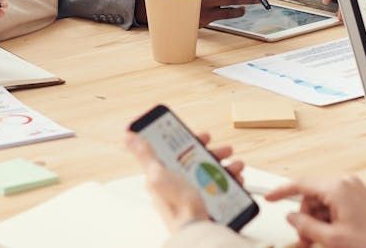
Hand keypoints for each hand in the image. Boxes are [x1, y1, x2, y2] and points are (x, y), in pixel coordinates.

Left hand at [124, 131, 244, 232]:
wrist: (196, 229)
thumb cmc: (176, 206)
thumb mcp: (157, 175)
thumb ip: (145, 155)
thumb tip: (128, 137)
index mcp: (163, 174)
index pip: (175, 150)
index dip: (189, 140)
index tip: (202, 136)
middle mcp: (178, 183)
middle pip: (197, 160)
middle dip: (213, 153)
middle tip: (224, 149)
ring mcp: (193, 192)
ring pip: (211, 173)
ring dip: (225, 166)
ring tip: (235, 165)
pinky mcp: (206, 202)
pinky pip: (220, 188)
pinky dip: (231, 182)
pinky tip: (237, 179)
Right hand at [271, 176, 365, 247]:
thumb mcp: (332, 238)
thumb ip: (306, 226)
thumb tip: (291, 217)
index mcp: (337, 188)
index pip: (300, 184)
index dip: (281, 191)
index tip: (269, 197)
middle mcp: (344, 183)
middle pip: (310, 196)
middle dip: (304, 218)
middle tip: (304, 239)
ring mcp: (352, 189)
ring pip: (321, 202)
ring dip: (315, 221)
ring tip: (317, 241)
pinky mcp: (357, 197)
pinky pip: (333, 204)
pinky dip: (327, 219)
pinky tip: (329, 235)